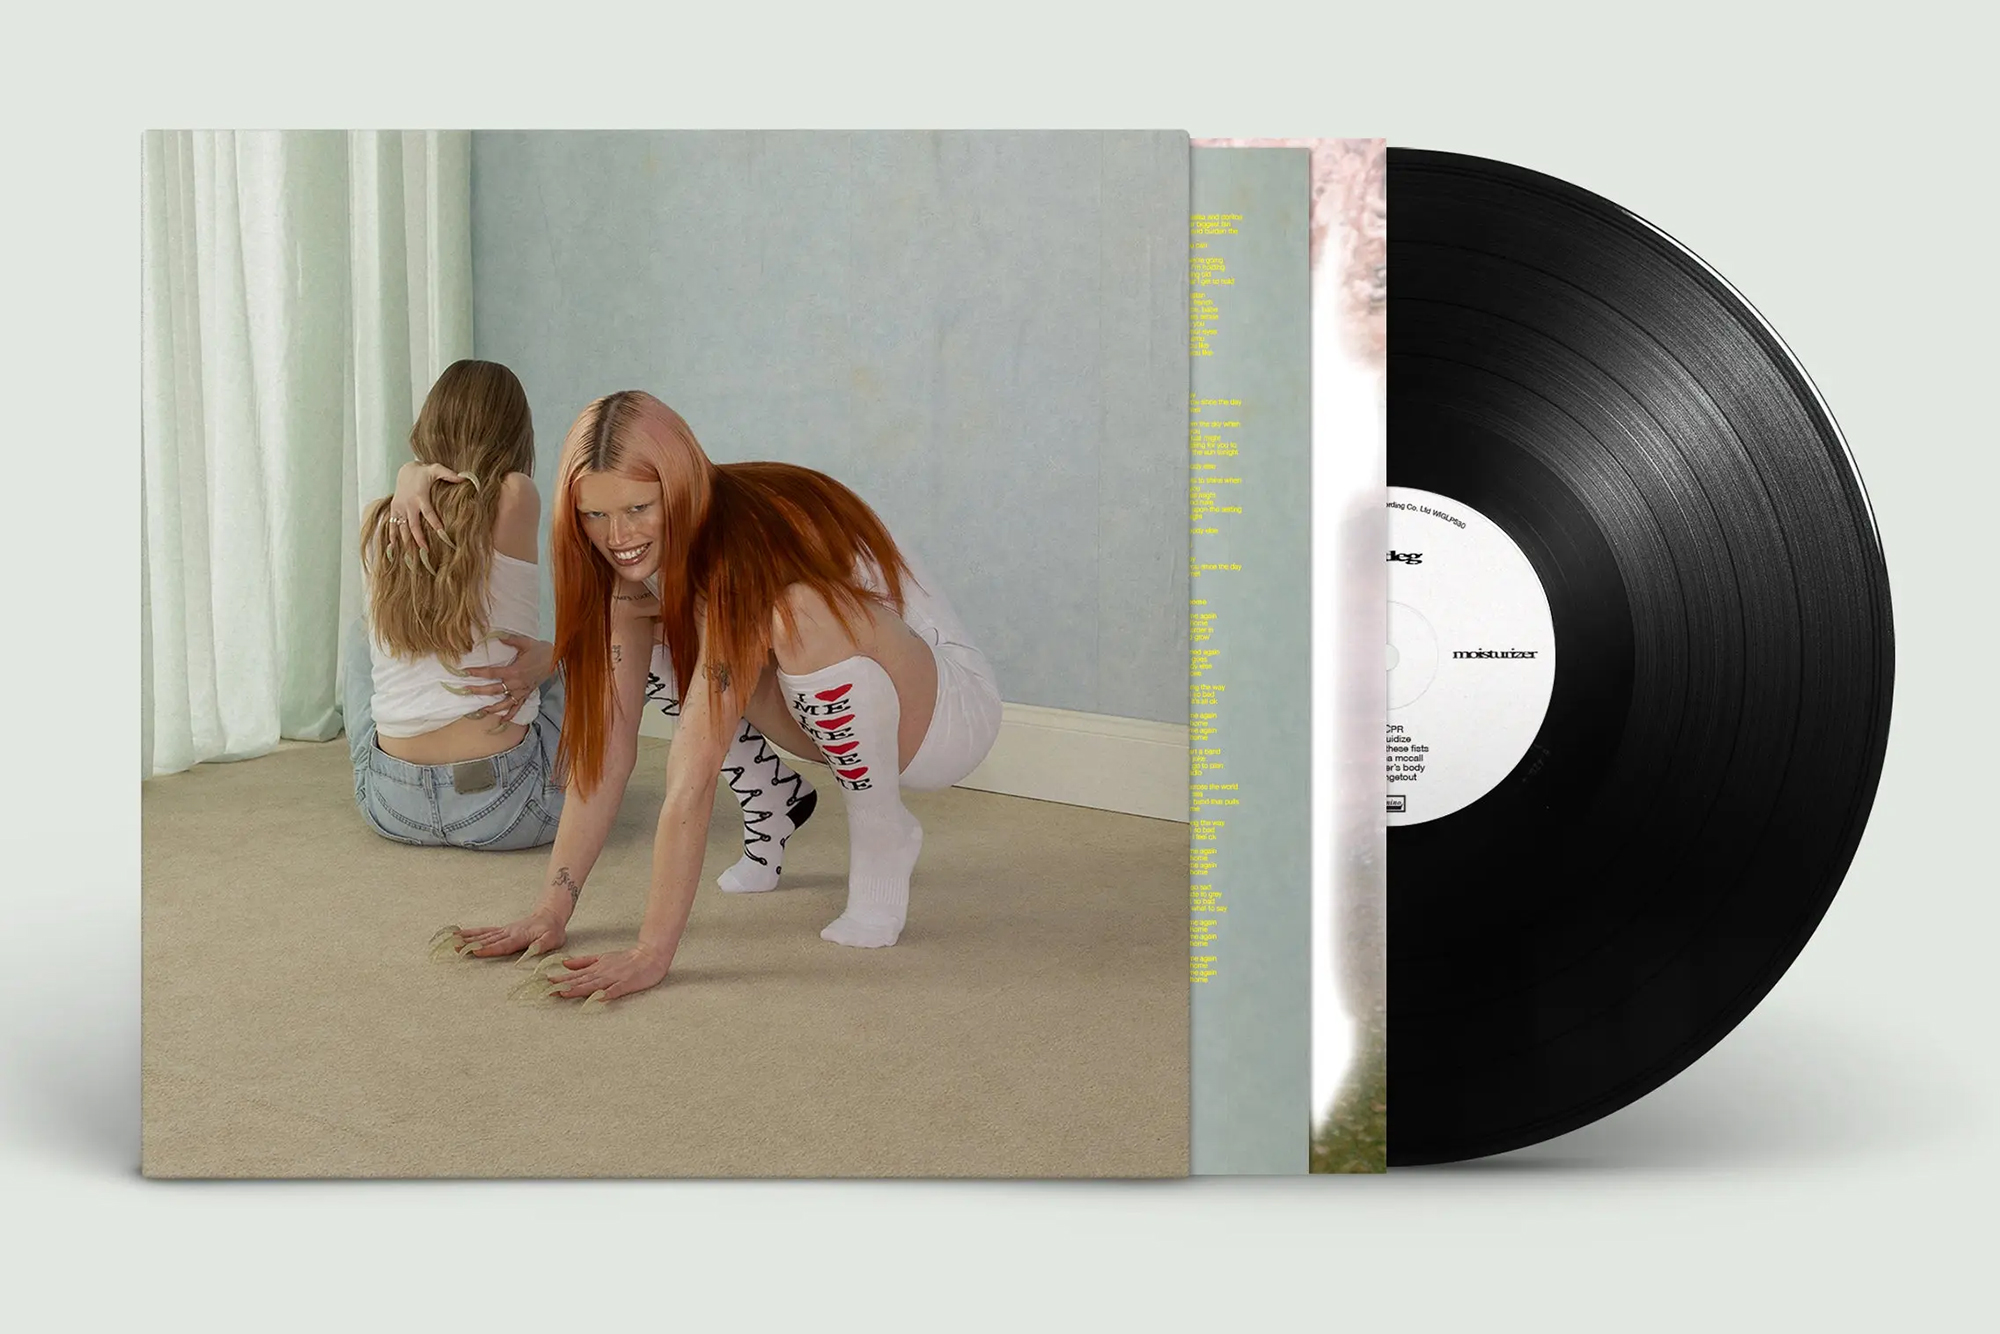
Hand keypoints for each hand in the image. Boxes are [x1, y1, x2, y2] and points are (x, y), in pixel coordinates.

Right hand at [386, 461, 470, 557]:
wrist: (405, 470)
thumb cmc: (423, 472)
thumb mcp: (435, 469)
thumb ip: (449, 474)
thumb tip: (464, 478)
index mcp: (420, 497)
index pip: (428, 513)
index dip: (435, 523)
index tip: (442, 534)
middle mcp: (409, 504)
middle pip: (413, 525)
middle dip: (419, 538)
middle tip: (426, 551)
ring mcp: (400, 508)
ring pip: (402, 527)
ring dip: (406, 541)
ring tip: (411, 555)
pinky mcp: (394, 509)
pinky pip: (392, 524)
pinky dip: (392, 536)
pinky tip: (393, 547)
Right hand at [458, 907, 566, 959]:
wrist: (549, 916)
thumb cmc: (552, 931)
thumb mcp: (553, 939)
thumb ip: (542, 945)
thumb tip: (531, 951)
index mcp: (520, 937)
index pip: (503, 944)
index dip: (490, 948)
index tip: (475, 951)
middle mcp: (508, 932)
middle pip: (488, 939)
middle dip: (471, 944)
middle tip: (456, 948)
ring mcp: (503, 930)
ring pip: (483, 934)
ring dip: (467, 938)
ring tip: (452, 941)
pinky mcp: (501, 930)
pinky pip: (484, 931)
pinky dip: (471, 933)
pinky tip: (459, 935)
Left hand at [462, 634, 554, 721]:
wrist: (557, 660)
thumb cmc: (542, 650)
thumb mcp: (526, 642)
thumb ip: (510, 640)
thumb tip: (497, 636)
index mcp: (514, 671)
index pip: (491, 673)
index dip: (477, 672)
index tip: (465, 672)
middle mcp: (516, 683)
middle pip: (494, 690)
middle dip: (478, 691)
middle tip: (465, 691)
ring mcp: (521, 691)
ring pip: (504, 703)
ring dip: (492, 708)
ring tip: (480, 711)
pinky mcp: (527, 694)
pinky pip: (518, 707)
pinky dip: (510, 715)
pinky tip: (502, 720)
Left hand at [537, 945, 670, 1003]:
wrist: (650, 955)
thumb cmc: (627, 959)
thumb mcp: (602, 958)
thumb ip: (584, 962)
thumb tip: (565, 963)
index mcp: (596, 968)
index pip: (574, 975)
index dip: (559, 979)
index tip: (543, 983)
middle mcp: (602, 973)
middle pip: (580, 980)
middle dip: (563, 985)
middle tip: (546, 990)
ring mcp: (614, 979)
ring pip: (593, 985)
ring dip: (578, 989)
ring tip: (564, 993)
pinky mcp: (627, 984)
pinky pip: (615, 990)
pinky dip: (606, 994)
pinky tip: (597, 998)